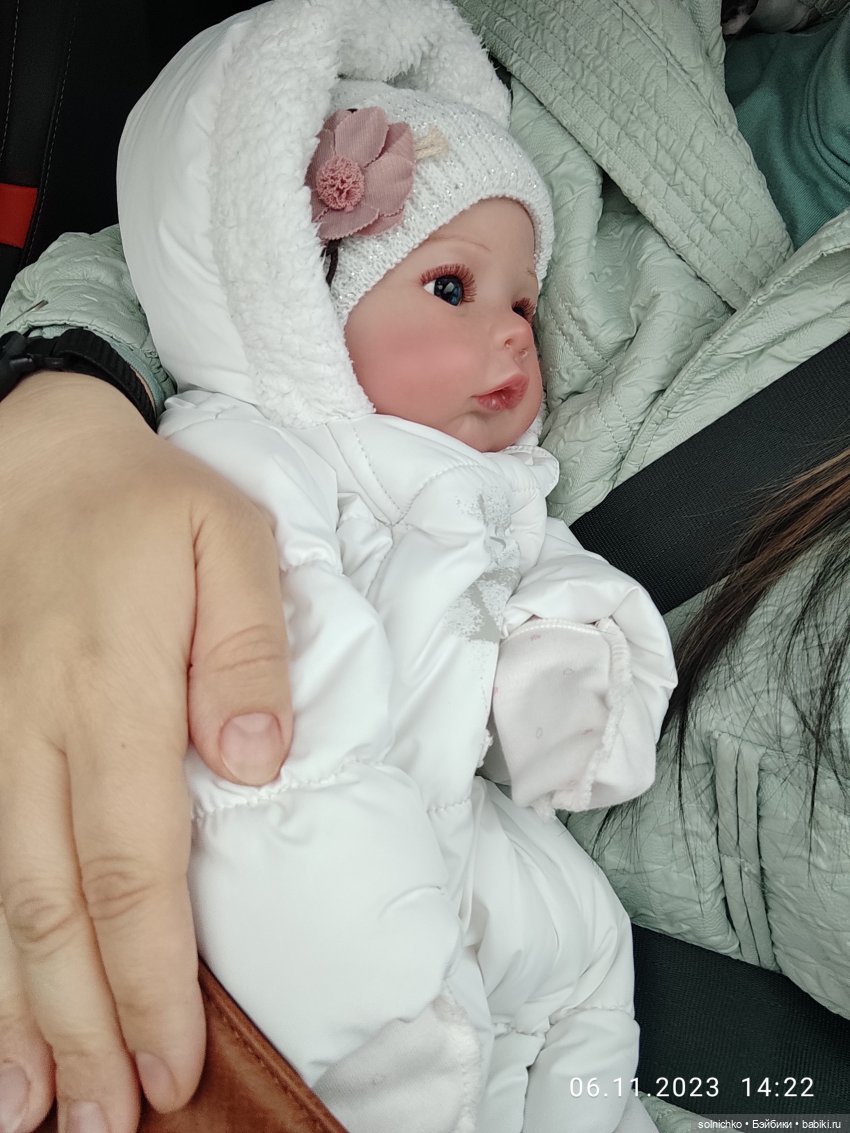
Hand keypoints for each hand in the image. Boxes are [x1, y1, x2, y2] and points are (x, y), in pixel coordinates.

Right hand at [0, 373, 290, 1132]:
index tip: (170, 1061)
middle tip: (106, 1121)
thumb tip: (255, 765)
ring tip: (34, 1109)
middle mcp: (37, 735)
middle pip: (55, 908)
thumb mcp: (232, 541)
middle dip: (85, 1023)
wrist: (41, 462)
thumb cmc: (151, 506)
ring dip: (18, 1011)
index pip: (133, 865)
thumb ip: (247, 651)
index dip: (152, 974)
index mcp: (113, 692)